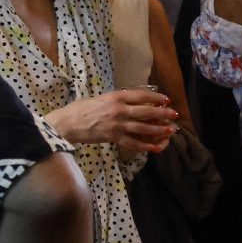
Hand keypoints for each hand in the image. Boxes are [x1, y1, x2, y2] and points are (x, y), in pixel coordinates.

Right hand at [46, 89, 177, 152]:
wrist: (67, 123)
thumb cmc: (81, 108)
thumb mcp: (102, 98)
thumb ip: (118, 100)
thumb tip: (134, 101)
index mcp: (116, 97)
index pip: (142, 96)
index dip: (156, 98)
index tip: (166, 100)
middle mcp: (119, 110)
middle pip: (147, 111)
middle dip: (163, 113)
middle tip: (174, 114)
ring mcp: (117, 125)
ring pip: (144, 128)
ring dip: (159, 129)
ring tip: (171, 130)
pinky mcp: (113, 138)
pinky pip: (133, 143)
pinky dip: (146, 146)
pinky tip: (156, 147)